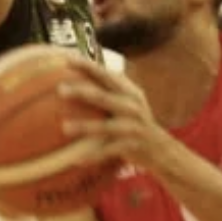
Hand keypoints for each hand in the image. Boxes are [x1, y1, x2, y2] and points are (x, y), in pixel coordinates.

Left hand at [59, 57, 169, 171]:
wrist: (161, 148)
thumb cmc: (134, 121)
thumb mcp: (128, 101)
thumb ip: (109, 88)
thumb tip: (79, 74)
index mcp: (129, 92)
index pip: (106, 75)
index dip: (87, 66)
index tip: (66, 59)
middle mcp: (132, 106)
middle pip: (103, 96)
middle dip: (82, 91)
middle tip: (60, 90)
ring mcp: (133, 126)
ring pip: (105, 126)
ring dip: (84, 127)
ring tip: (64, 127)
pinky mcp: (132, 146)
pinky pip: (108, 151)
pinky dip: (92, 155)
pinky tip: (77, 160)